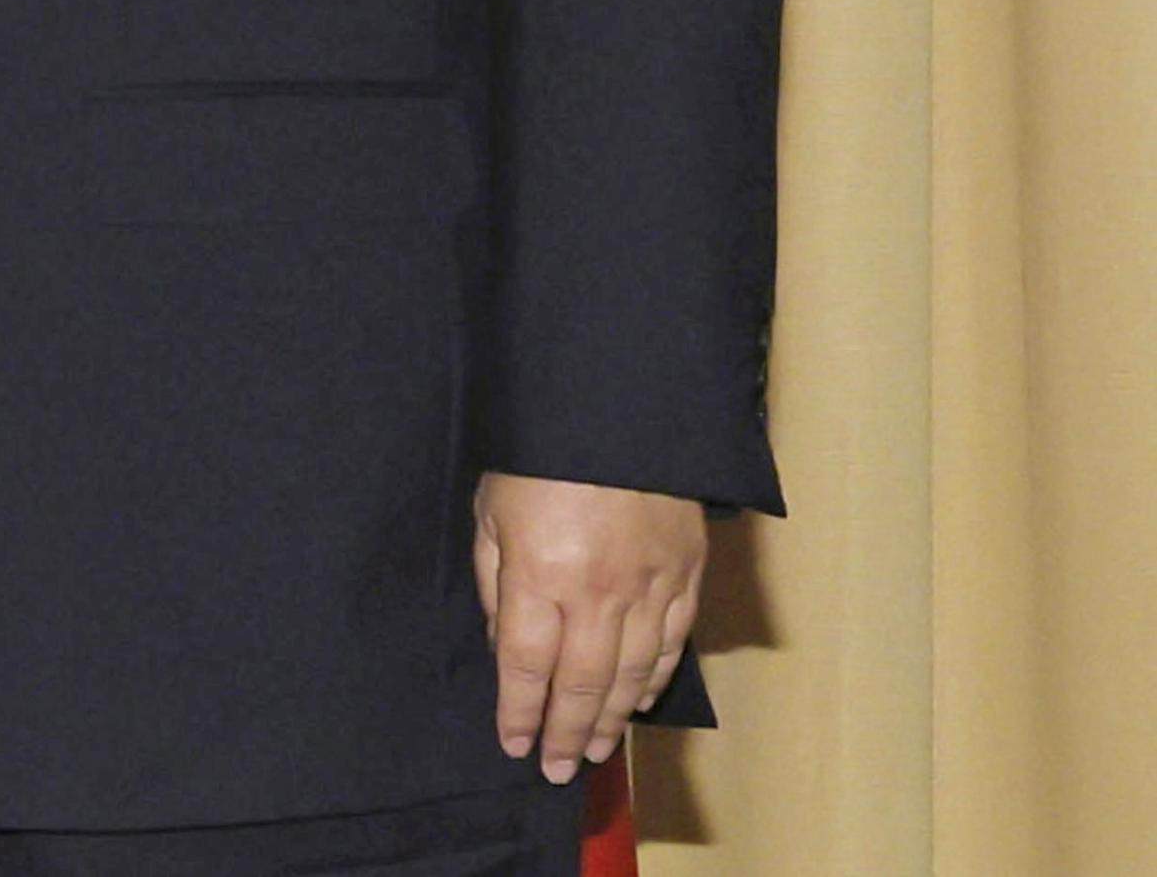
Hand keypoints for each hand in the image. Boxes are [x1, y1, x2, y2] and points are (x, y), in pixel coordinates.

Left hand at [474, 472, 706, 782]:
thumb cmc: (538, 453)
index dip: (520, 711)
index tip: (514, 743)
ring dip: (611, 718)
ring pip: (632, 673)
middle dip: (567, 732)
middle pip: (582, 683)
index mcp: (541, 573)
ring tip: (593, 749)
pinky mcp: (685, 573)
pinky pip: (671, 642)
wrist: (615, 407)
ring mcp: (649, 585)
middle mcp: (598, 590)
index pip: (527, 665)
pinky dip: (654, 680)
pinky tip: (637, 701)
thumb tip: (504, 646)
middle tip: (557, 768)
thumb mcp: (491, 509)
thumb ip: (495, 582)